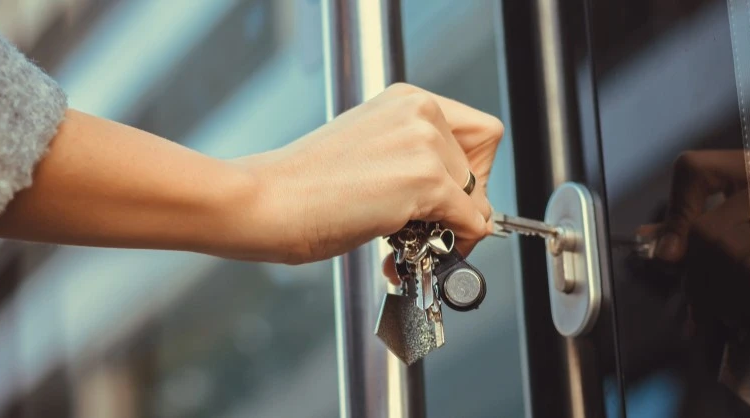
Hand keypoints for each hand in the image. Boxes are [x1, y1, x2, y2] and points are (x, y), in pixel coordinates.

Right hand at [228, 83, 502, 264]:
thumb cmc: (302, 186)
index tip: (454, 198)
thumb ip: (411, 160)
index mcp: (406, 100)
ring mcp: (423, 144)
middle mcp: (419, 112)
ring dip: (452, 229)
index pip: (478, 133)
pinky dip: (454, 244)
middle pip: (482, 166)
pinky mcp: (424, 180)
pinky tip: (414, 251)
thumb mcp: (368, 151)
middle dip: (464, 205)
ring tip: (409, 242)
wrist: (267, 202)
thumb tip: (453, 196)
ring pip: (477, 198)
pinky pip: (470, 221)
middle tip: (433, 230)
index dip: (473, 172)